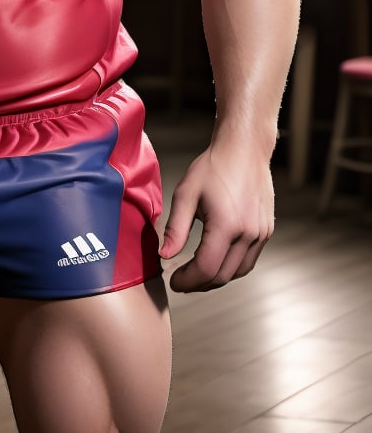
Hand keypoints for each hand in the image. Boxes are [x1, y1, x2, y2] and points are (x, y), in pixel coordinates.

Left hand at [158, 140, 274, 291]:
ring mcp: (261, 233)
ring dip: (216, 277)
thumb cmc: (213, 167)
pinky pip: (249, 259)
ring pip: (238, 271)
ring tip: (197, 273)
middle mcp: (248, 233)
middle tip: (182, 280)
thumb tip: (165, 255)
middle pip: (223, 275)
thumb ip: (175, 228)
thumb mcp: (186, 193)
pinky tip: (216, 258)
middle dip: (199, 283)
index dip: (188, 281)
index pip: (206, 269)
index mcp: (227, 225)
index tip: (173, 280)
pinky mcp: (266, 230)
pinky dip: (231, 266)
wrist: (244, 149)